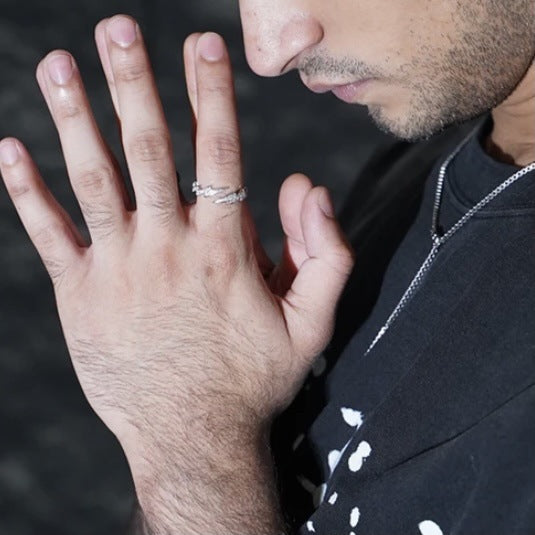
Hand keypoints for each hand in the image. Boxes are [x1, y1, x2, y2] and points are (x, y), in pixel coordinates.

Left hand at [0, 14, 352, 530]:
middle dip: (135, 84)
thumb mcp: (312, 324)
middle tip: (118, 30)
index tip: (202, 45)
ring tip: (58, 65)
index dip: (211, 95)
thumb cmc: (254, 380)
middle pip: (149, 150)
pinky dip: (27, 191)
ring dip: (75, 119)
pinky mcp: (80, 296)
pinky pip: (49, 235)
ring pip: (94, 180)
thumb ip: (325, 253)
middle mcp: (168, 247)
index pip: (218, 153)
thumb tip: (308, 188)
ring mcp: (118, 270)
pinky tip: (9, 149)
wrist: (194, 437)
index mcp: (224, 249)